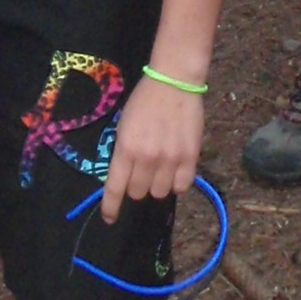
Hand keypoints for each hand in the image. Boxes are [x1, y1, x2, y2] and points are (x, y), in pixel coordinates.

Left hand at [101, 74, 202, 221]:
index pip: (115, 188)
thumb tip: (125, 178)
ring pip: (159, 192)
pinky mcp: (190, 157)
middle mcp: (147, 158)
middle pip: (138, 193)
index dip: (111, 207)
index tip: (109, 217)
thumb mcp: (124, 125)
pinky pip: (182, 186)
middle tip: (141, 172)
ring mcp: (170, 159)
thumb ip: (123, 153)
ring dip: (156, 185)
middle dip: (136, 186)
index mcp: (125, 148)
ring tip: (160, 168)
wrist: (174, 82)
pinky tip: (174, 171)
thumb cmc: (144, 101)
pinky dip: (176, 183)